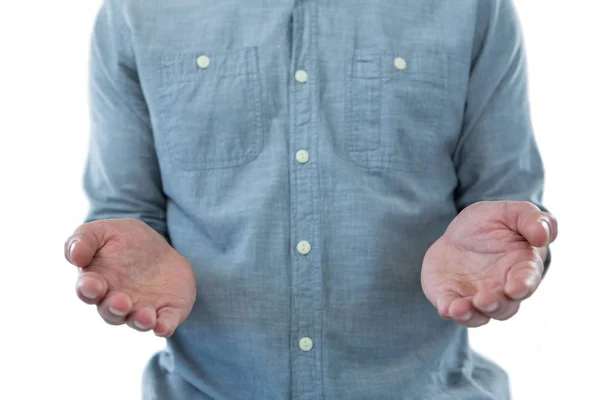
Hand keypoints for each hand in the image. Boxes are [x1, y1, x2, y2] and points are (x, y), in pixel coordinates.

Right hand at [64, 218, 195, 336]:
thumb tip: (75, 256)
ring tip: (145, 317)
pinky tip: (164, 327)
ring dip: (140, 321)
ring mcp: (142, 308)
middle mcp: (117, 301)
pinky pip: (165, 322)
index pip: (88, 290)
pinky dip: (164, 326)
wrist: (160, 250)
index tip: (92, 285)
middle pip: (111, 312)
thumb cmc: (125, 241)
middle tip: (121, 302)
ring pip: (137, 320)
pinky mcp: (166, 311)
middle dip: (115, 308)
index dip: (88, 289)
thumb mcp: (104, 231)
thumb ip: (84, 239)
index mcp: (97, 282)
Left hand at [421, 201, 557, 326]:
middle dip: (495, 305)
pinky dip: (449, 310)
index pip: (526, 281)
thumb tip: (542, 236)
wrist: (459, 233)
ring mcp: (476, 297)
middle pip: (504, 307)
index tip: (517, 288)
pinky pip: (451, 309)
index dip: (523, 286)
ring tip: (459, 309)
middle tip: (485, 300)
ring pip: (478, 315)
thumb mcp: (512, 213)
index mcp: (521, 269)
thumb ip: (532, 220)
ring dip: (470, 314)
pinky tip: (445, 308)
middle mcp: (501, 289)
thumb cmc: (494, 223)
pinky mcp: (452, 297)